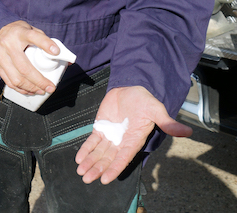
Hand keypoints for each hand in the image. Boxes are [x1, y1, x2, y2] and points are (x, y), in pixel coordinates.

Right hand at [0, 21, 60, 94]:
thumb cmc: (17, 32)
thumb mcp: (30, 30)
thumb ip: (44, 40)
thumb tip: (62, 55)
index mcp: (19, 32)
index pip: (33, 37)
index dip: (45, 44)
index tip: (56, 52)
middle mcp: (8, 43)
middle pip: (24, 67)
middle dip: (39, 81)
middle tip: (50, 87)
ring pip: (16, 78)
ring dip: (31, 88)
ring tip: (41, 90)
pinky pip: (9, 81)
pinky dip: (20, 89)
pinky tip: (29, 90)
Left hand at [75, 86, 191, 184]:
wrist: (131, 89)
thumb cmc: (145, 101)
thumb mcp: (156, 109)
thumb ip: (167, 122)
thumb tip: (187, 132)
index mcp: (134, 140)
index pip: (124, 157)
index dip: (115, 168)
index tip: (105, 179)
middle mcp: (121, 141)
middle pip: (108, 158)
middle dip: (98, 169)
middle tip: (87, 179)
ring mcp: (110, 135)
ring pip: (99, 152)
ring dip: (90, 162)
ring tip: (81, 173)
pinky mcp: (101, 127)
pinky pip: (92, 141)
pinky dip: (85, 149)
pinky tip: (79, 158)